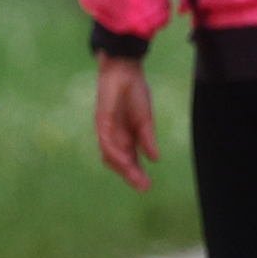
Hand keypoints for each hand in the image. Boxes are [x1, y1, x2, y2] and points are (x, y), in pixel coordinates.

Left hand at [94, 54, 157, 189]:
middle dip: (131, 175)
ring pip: (111, 156)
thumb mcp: (146, 119)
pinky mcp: (101, 122)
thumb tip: (155, 159)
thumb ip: (147, 139)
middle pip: (120, 162)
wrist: (126, 70)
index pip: (132, 160)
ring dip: (122, 167)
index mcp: (128, 137)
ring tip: (135, 177)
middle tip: (143, 187)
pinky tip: (125, 159)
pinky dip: (114, 152)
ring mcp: (107, 131)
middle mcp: (116, 137)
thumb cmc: (135, 91)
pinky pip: (106, 141)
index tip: (147, 186)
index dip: (138, 173)